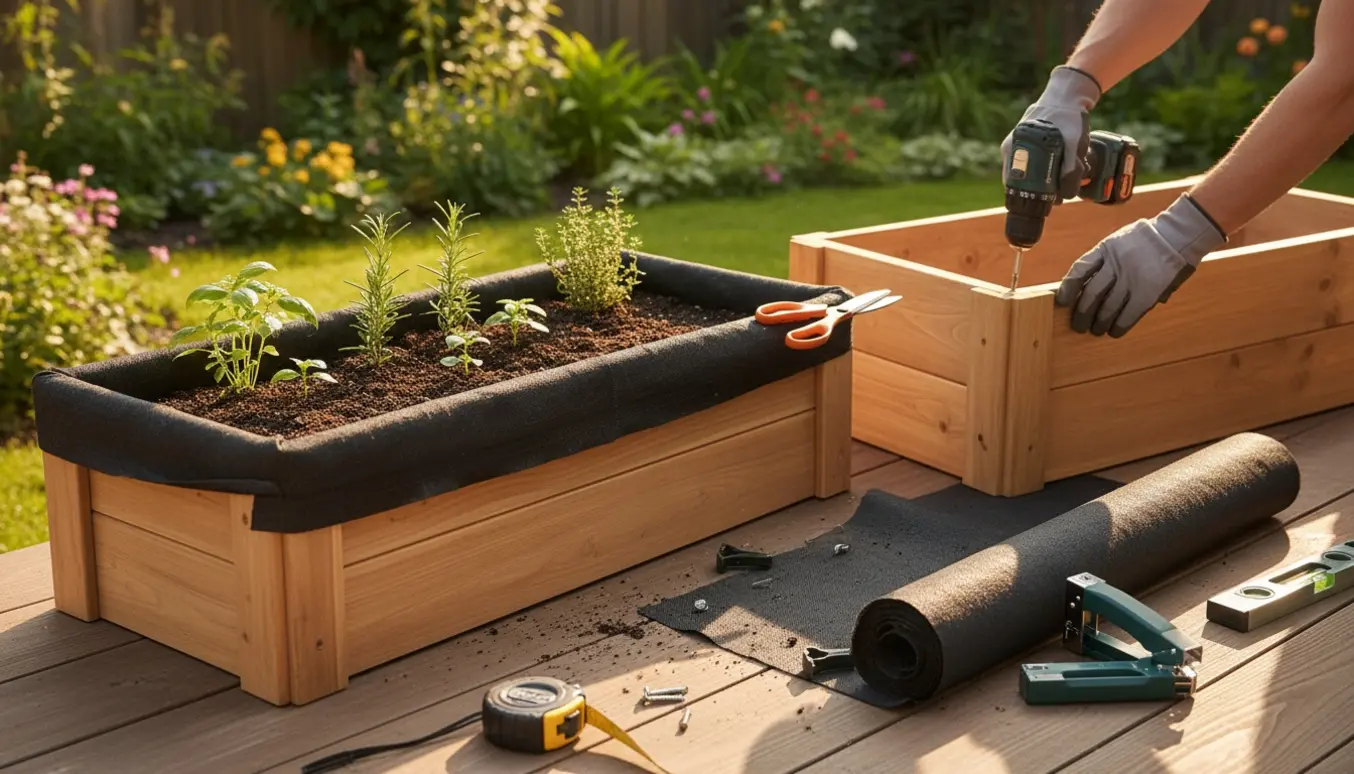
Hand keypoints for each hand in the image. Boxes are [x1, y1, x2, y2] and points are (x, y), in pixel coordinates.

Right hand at [1001, 66, 1101, 200]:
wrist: (1067, 95)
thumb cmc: (1067, 117)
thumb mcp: (1072, 143)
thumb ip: (1070, 170)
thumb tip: (1066, 195)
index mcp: (1014, 150)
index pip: (1013, 185)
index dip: (1031, 196)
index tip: (1050, 200)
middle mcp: (1011, 149)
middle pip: (1021, 181)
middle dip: (1041, 189)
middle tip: (1062, 190)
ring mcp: (1017, 145)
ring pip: (1027, 173)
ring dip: (1044, 179)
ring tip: (1064, 175)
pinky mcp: (1025, 143)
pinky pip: (1031, 163)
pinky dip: (1044, 168)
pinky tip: (1060, 164)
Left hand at [1055, 193, 1227, 336]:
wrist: (1177, 235)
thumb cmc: (1144, 241)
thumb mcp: (1118, 242)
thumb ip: (1103, 262)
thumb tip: (1083, 287)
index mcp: (1105, 249)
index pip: (1079, 270)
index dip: (1068, 288)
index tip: (1062, 301)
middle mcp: (1115, 264)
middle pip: (1091, 293)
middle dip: (1082, 313)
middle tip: (1078, 325)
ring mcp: (1131, 279)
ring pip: (1108, 307)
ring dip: (1099, 322)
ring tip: (1096, 330)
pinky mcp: (1146, 292)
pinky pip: (1128, 314)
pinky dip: (1119, 325)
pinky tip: (1114, 331)